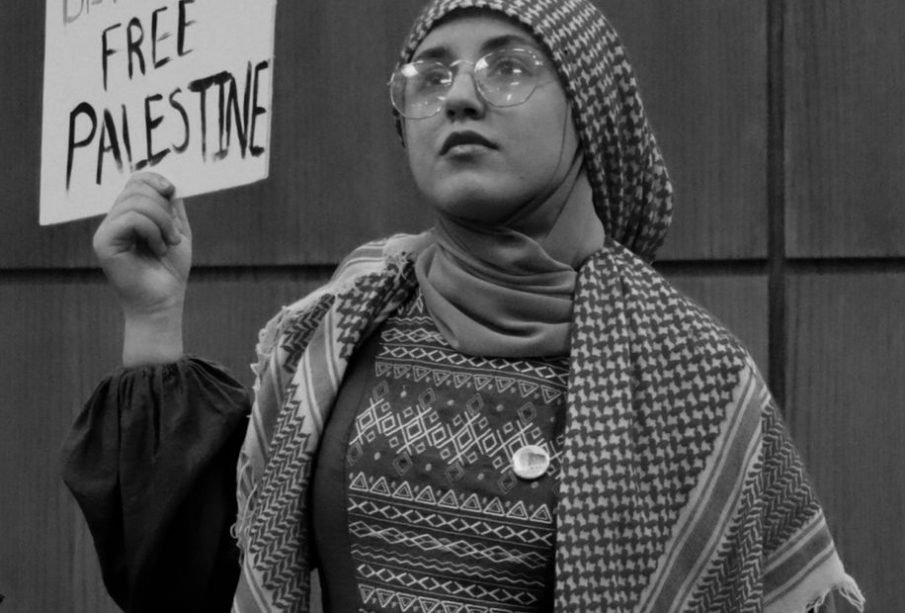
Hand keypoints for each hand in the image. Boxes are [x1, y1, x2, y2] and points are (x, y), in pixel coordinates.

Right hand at [93, 172, 192, 364]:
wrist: (164, 302)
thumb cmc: (170, 270)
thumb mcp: (177, 231)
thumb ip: (171, 206)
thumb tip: (170, 180)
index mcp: (128, 216)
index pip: (135, 182)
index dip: (154, 179)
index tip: (173, 191)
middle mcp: (113, 221)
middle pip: (136, 189)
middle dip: (164, 208)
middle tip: (174, 236)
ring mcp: (105, 231)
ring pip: (136, 203)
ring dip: (162, 222)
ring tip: (168, 244)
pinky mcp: (103, 243)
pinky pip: (131, 219)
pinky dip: (152, 231)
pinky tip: (158, 249)